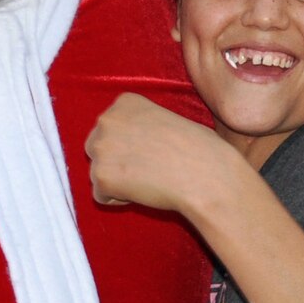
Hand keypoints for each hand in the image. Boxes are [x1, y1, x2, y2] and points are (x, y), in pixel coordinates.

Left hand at [84, 94, 230, 213]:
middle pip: (96, 148)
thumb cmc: (199, 150)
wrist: (207, 176)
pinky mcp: (101, 177)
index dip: (131, 146)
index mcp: (124, 102)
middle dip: (117, 162)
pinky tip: (144, 191)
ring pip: (98, 172)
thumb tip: (129, 143)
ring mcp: (101, 148)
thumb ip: (141, 126)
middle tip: (149, 168)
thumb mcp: (167, 119)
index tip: (154, 150)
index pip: (111, 129)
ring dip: (118, 182)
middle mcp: (107, 119)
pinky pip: (101, 196)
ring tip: (150, 178)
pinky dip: (119, 200)